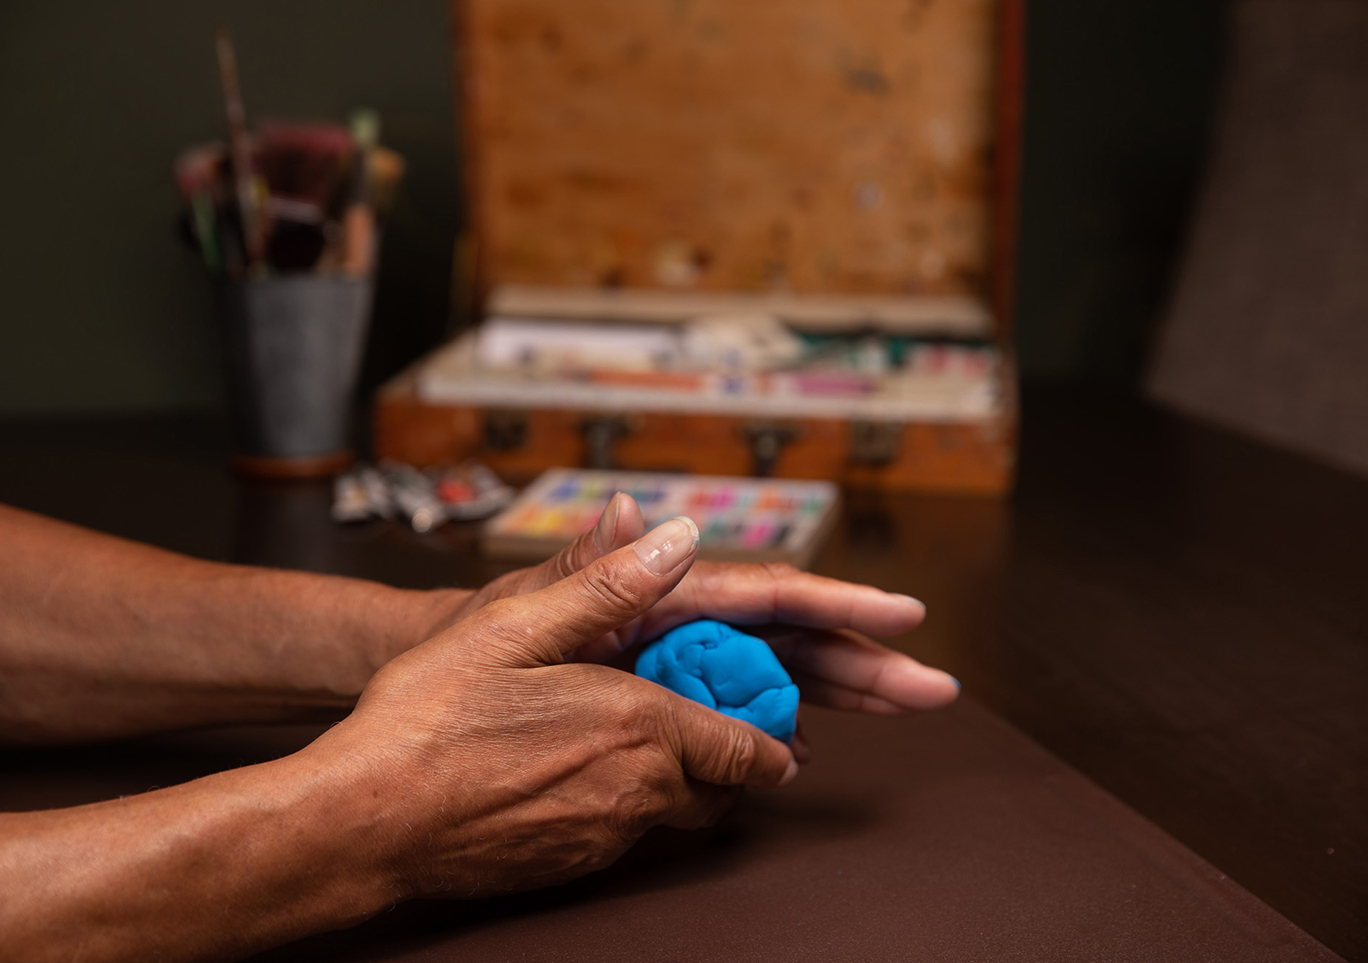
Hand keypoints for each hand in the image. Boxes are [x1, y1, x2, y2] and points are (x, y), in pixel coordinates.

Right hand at [301, 516, 796, 898]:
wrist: (366, 821)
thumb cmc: (428, 720)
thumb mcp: (515, 625)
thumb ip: (608, 584)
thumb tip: (678, 538)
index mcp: (638, 725)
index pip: (744, 748)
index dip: (768, 739)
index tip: (776, 728)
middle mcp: (635, 791)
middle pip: (721, 790)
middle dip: (729, 762)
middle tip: (712, 725)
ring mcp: (603, 837)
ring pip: (671, 813)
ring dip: (675, 781)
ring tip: (636, 738)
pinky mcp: (569, 866)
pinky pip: (623, 834)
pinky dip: (624, 803)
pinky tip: (576, 769)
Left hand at [457, 494, 959, 724]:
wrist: (435, 690)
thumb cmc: (475, 640)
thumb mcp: (524, 606)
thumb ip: (590, 567)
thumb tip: (651, 518)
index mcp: (656, 592)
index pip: (762, 595)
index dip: (839, 606)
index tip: (901, 616)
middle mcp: (674, 621)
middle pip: (788, 638)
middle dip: (864, 660)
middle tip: (931, 688)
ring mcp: (669, 661)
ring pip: (772, 673)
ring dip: (837, 690)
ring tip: (899, 706)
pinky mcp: (656, 700)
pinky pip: (728, 710)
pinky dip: (772, 727)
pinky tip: (801, 748)